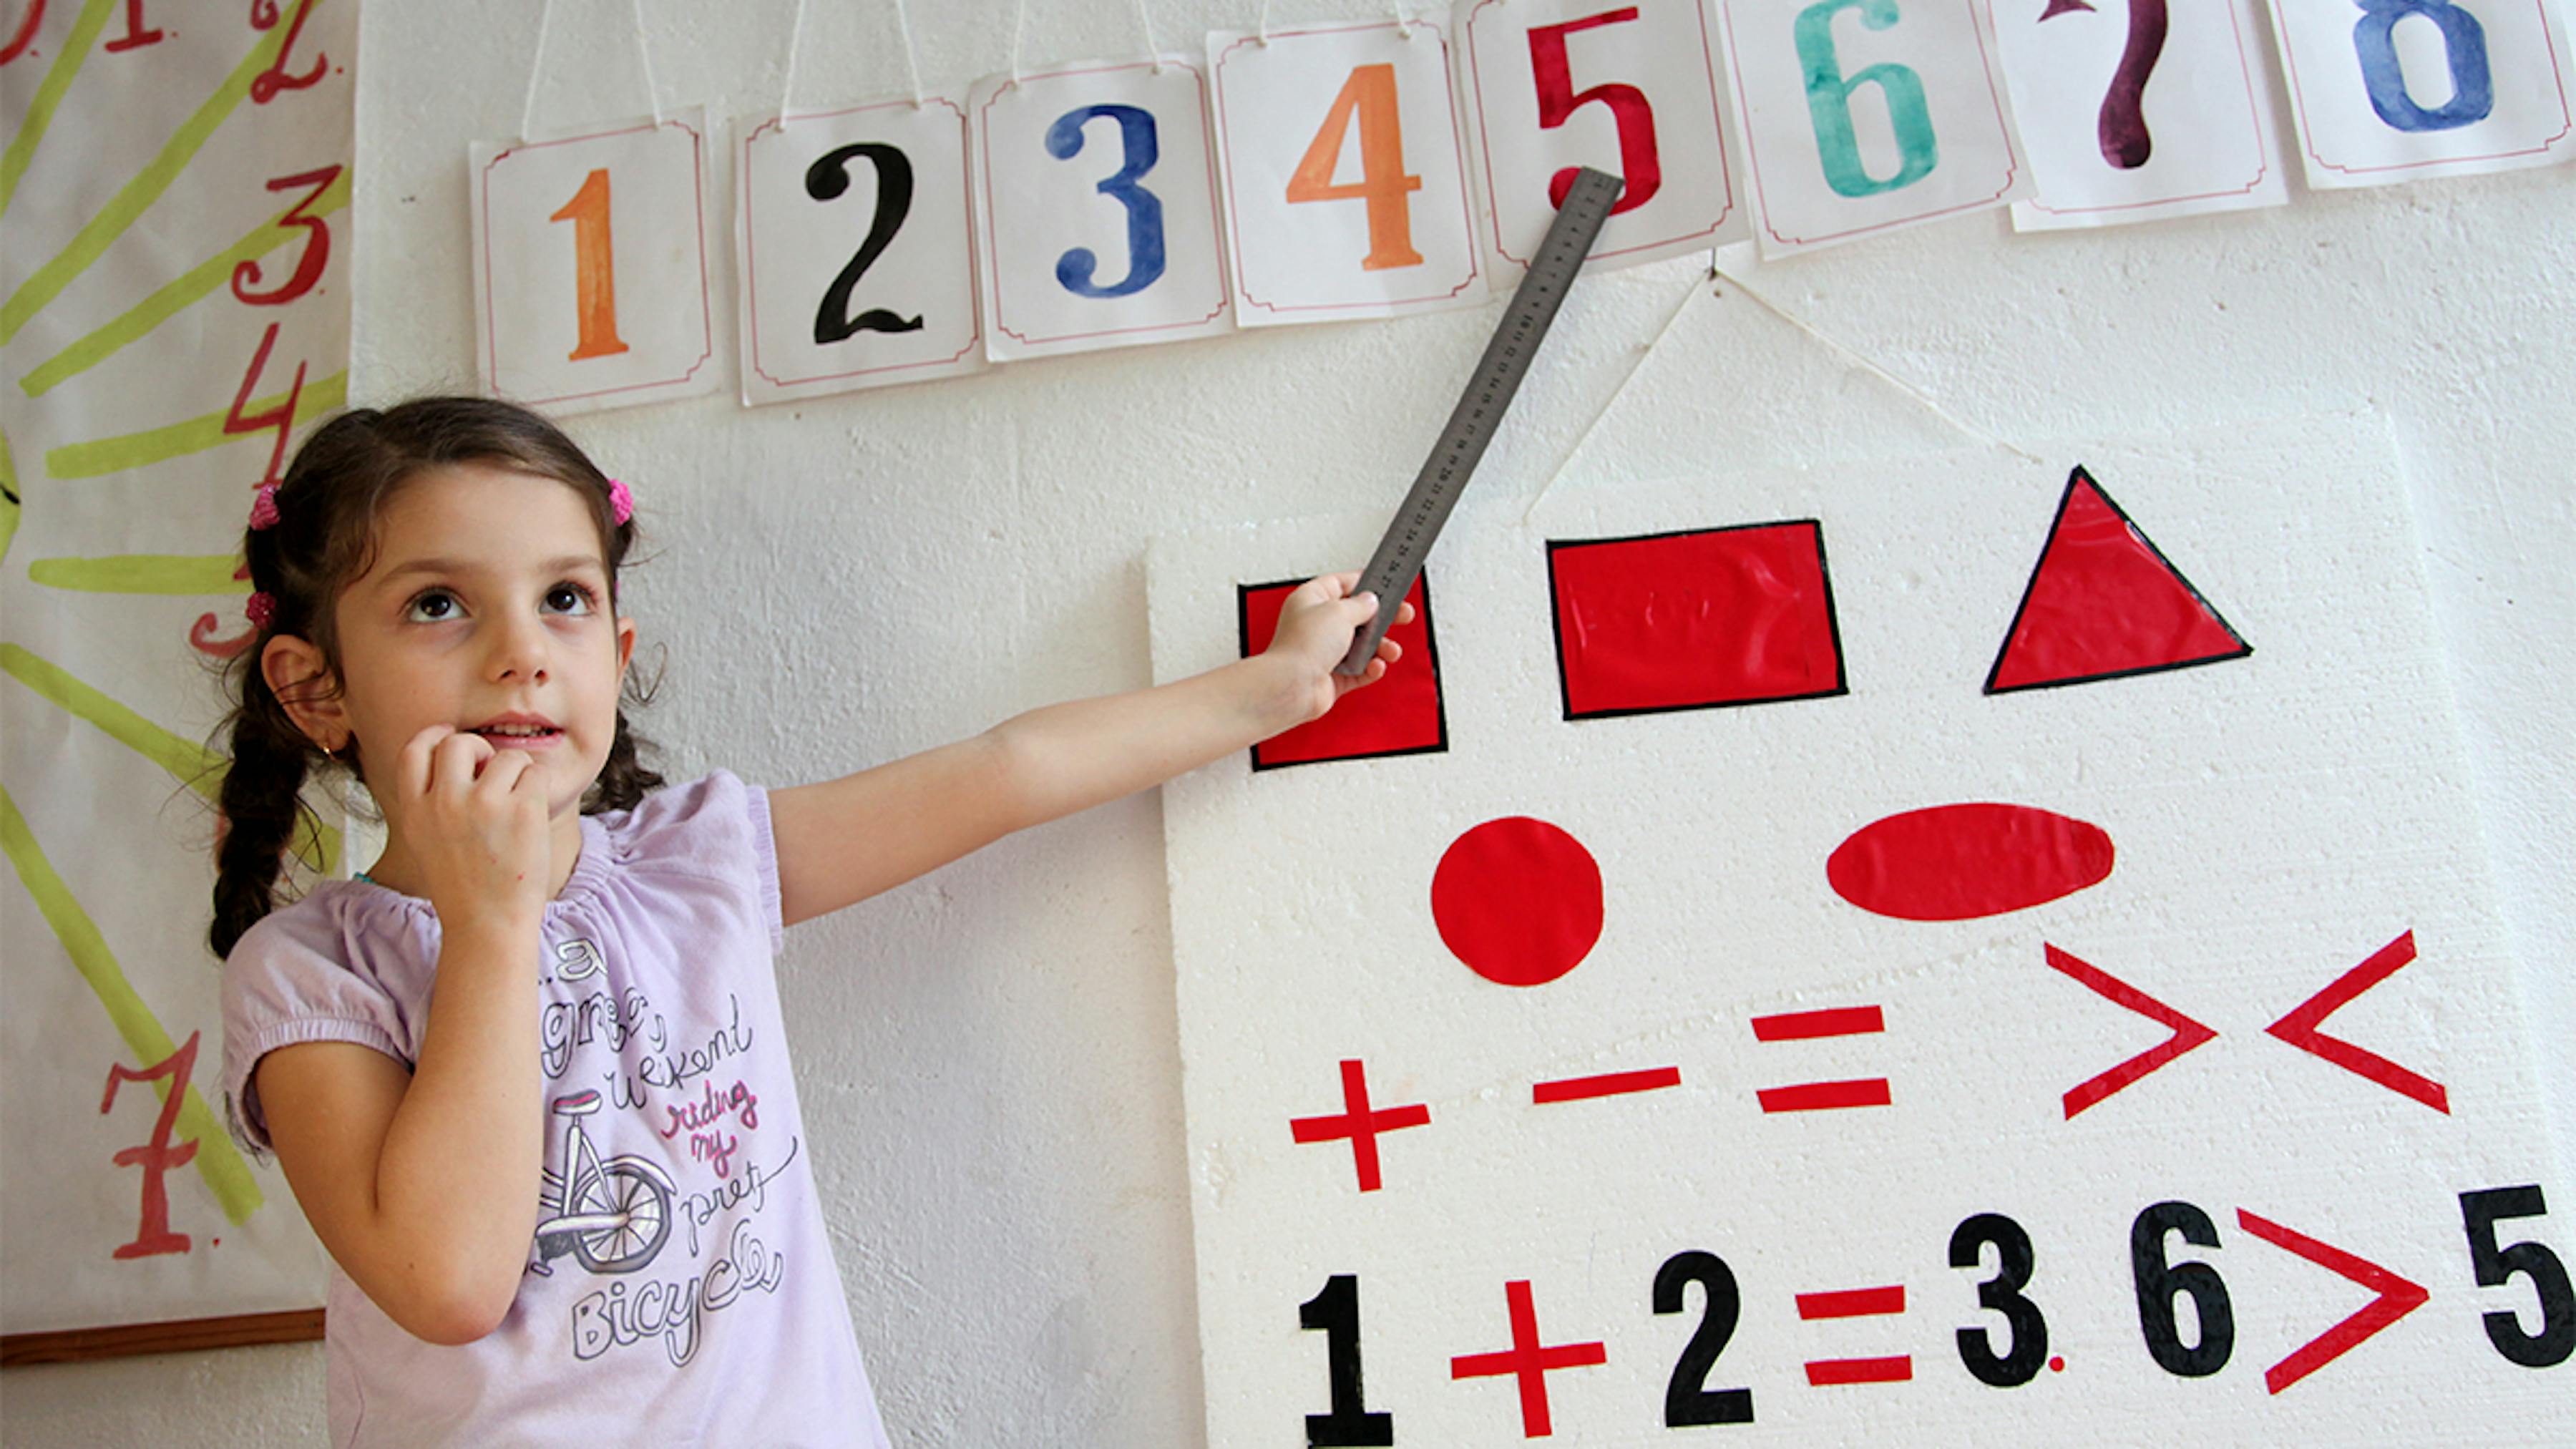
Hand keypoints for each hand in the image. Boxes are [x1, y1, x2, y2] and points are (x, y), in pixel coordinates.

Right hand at [380, 725, 552, 926]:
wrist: (488, 925)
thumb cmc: (465, 887)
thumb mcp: (426, 841)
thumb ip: (432, 801)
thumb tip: (457, 756)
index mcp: (414, 810)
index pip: (415, 749)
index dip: (435, 737)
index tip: (449, 739)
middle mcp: (443, 802)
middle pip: (459, 742)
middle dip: (480, 751)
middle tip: (493, 776)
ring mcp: (483, 804)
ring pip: (506, 757)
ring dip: (517, 775)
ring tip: (515, 808)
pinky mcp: (521, 810)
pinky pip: (535, 774)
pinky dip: (538, 789)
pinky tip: (531, 817)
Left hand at [1263, 572, 1412, 724]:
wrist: (1291, 686)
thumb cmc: (1303, 645)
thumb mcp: (1339, 611)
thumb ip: (1360, 605)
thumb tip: (1370, 601)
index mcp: (1311, 600)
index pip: (1340, 584)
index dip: (1363, 582)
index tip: (1385, 584)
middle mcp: (1316, 625)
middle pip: (1356, 616)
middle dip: (1382, 618)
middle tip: (1403, 615)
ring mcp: (1324, 652)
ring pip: (1361, 646)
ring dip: (1380, 647)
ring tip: (1391, 651)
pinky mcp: (1331, 676)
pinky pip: (1359, 670)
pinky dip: (1370, 669)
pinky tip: (1376, 666)